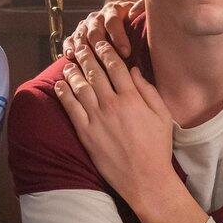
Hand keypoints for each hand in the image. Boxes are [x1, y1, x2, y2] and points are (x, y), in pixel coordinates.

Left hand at [54, 38, 176, 207]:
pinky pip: (71, 108)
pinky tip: (59, 85)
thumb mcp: (162, 116)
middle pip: (95, 73)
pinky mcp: (86, 133)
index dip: (106, 52)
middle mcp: (112, 104)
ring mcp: (97, 118)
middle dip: (86, 56)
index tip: (101, 44)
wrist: (145, 178)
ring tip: (68, 62)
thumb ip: (148, 91)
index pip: (115, 66)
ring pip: (80, 87)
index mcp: (132, 98)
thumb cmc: (158, 147)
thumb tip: (134, 70)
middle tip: (80, 46)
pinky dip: (64, 94)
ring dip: (73, 71)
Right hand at [60, 0, 141, 58]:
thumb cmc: (132, 21)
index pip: (113, 22)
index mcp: (113, 10)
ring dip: (83, 49)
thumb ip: (141, 9)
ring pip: (81, 36)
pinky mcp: (76, 35)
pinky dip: (68, 48)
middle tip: (107, 62)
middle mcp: (96, 17)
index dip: (119, 37)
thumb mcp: (139, 13)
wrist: (118, 18)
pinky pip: (69, 40)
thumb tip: (134, 12)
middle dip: (101, 47)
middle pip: (95, 31)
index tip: (127, 52)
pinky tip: (70, 57)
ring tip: (87, 62)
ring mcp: (84, 26)